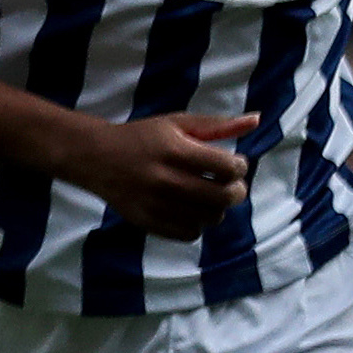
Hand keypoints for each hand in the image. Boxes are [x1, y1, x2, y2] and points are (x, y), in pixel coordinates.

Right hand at [61, 112, 256, 239]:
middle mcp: (165, 179)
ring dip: (217, 207)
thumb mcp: (176, 123)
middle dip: (236, 190)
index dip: (239, 166)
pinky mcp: (149, 222)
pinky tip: (189, 208)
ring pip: (211, 218)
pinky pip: (191, 233)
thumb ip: (216, 124)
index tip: (233, 163)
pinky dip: (197, 223)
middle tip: (229, 183)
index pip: (227, 167)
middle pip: (225, 197)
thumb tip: (257, 119)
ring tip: (206, 195)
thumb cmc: (142, 137)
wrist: (95, 157)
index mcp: (173, 150)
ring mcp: (156, 204)